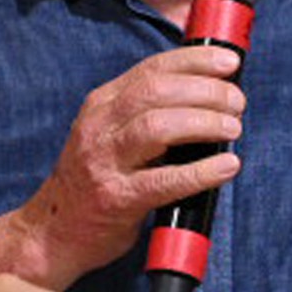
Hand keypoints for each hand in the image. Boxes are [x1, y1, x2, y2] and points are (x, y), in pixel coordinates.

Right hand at [0, 45, 246, 289]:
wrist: (54, 230)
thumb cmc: (95, 180)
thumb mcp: (110, 133)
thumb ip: (148, 113)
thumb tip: (210, 98)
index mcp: (102, 104)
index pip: (152, 69)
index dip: (195, 61)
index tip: (228, 63)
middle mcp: (99, 126)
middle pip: (157, 92)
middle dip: (206, 91)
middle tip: (236, 103)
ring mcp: (104, 162)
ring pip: (157, 127)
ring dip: (203, 122)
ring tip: (232, 128)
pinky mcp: (116, 198)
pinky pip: (163, 181)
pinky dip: (200, 172)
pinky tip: (225, 167)